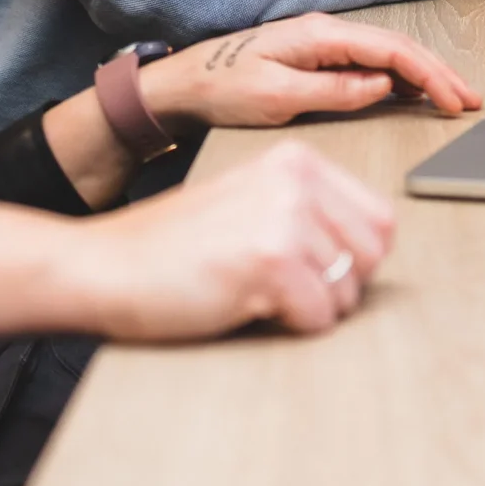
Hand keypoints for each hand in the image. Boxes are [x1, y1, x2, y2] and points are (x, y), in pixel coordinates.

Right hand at [0, 142, 396, 343]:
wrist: (105, 264)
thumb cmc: (171, 245)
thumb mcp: (250, 202)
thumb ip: (309, 211)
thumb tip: (372, 249)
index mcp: (296, 160)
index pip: (379, 220)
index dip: (350, 256)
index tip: (310, 265)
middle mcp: (297, 179)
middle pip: (371, 256)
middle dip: (336, 285)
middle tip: (278, 284)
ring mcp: (285, 216)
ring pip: (349, 290)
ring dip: (310, 307)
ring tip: (256, 290)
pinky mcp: (270, 260)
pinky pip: (320, 317)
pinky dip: (289, 325)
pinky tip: (244, 303)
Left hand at [142, 13, 482, 128]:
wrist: (183, 85)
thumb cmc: (221, 89)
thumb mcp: (276, 97)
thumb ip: (333, 90)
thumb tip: (382, 86)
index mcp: (319, 35)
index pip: (391, 50)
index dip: (430, 74)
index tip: (454, 100)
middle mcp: (324, 33)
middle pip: (397, 48)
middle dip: (438, 73)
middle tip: (470, 101)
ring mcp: (321, 44)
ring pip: (386, 56)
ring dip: (423, 76)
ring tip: (454, 99)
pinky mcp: (316, 59)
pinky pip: (369, 65)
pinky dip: (399, 79)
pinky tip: (414, 94)